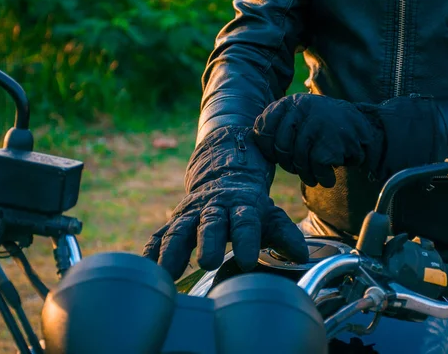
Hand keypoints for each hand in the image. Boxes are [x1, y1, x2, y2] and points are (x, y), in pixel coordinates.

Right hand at [142, 127, 308, 280]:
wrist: (222, 173)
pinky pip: (160, 235)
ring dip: (172, 250)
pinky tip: (145, 268)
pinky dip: (151, 250)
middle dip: (208, 241)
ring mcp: (191, 213)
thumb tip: (301, 256)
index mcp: (242, 206)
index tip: (248, 260)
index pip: (246, 222)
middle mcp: (215, 207)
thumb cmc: (250, 205)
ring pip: (180, 229)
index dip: (247, 240)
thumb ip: (284, 234)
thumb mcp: (270, 214)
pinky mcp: (174, 221)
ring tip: (166, 273)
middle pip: (211, 223)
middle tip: (208, 261)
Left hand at [253, 93, 383, 187]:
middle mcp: (301, 109)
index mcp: (289, 103)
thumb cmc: (323, 127)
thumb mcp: (299, 116)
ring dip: (306, 174)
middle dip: (289, 164)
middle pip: (280, 148)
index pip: (263, 129)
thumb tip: (255, 140)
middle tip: (300, 166)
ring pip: (298, 160)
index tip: (278, 156)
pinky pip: (316, 168)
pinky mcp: (330, 142)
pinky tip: (328, 174)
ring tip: (315, 172)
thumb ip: (278, 125)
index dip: (268, 148)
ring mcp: (316, 124)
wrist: (363, 125)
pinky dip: (322, 178)